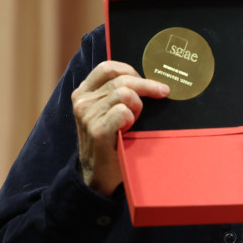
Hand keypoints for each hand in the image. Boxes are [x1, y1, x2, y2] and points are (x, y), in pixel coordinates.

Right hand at [71, 61, 168, 195]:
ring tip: (136, 119)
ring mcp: (88, 116)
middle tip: (160, 94)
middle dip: (146, 86)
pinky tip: (129, 128)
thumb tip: (148, 77)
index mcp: (83, 92)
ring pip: (125, 94)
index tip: (146, 80)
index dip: (130, 70)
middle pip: (122, 80)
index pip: (107, 67)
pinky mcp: (97, 131)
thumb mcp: (106, 112)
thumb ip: (116, 93)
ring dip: (138, 105)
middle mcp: (82, 102)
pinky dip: (132, 117)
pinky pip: (122, 111)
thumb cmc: (110, 140)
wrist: (98, 175)